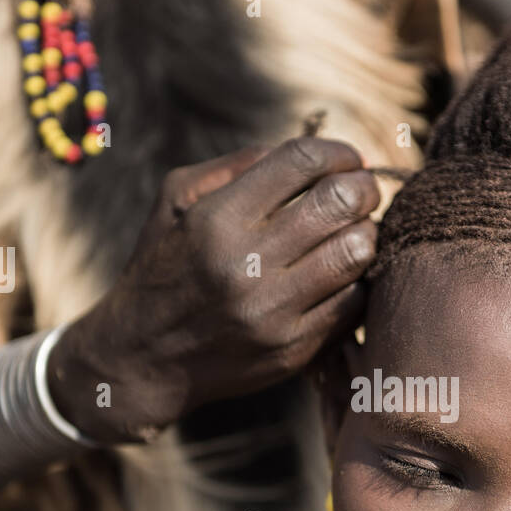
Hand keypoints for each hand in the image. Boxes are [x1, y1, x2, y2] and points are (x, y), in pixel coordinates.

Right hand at [49, 138, 378, 442]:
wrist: (143, 357)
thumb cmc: (164, 267)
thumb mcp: (176, 201)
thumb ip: (234, 165)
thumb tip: (305, 154)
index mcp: (216, 219)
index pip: (300, 163)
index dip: (338, 152)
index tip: (350, 160)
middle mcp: (246, 264)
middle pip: (339, 203)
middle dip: (364, 189)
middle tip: (364, 192)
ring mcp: (273, 310)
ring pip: (355, 253)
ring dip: (367, 234)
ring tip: (357, 231)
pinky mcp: (293, 348)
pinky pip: (353, 303)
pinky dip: (358, 281)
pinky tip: (345, 274)